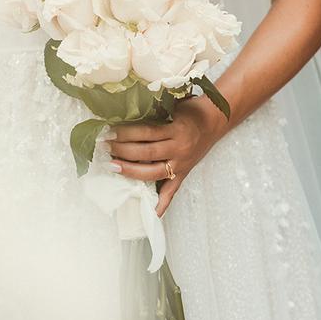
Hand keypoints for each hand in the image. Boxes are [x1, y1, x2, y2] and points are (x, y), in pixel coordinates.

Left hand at [107, 95, 226, 216]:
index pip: (146, 133)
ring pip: (153, 172)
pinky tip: (150, 213)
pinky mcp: (184, 174)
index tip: (108, 131)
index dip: (126, 133)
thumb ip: (154, 114)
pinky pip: (171, 191)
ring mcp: (182, 164)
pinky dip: (161, 204)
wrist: (215, 120)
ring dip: (131, 171)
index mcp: (176, 130)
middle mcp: (179, 149)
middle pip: (147, 153)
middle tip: (105, 147)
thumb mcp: (173, 106)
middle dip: (123, 151)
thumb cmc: (191, 111)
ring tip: (113, 166)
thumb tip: (125, 114)